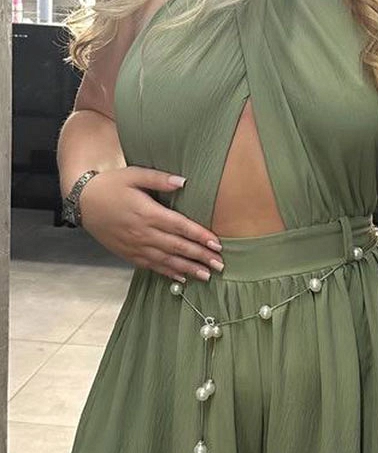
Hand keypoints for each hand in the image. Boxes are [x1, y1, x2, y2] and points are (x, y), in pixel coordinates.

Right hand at [78, 166, 224, 281]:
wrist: (83, 202)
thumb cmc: (111, 185)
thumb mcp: (134, 174)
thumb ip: (159, 179)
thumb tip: (184, 182)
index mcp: (147, 212)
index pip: (180, 227)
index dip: (200, 236)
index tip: (217, 244)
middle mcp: (143, 233)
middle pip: (177, 247)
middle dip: (200, 256)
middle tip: (220, 265)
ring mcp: (135, 246)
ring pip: (166, 261)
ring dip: (188, 269)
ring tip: (207, 275)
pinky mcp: (128, 254)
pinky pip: (152, 266)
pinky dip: (168, 273)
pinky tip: (182, 278)